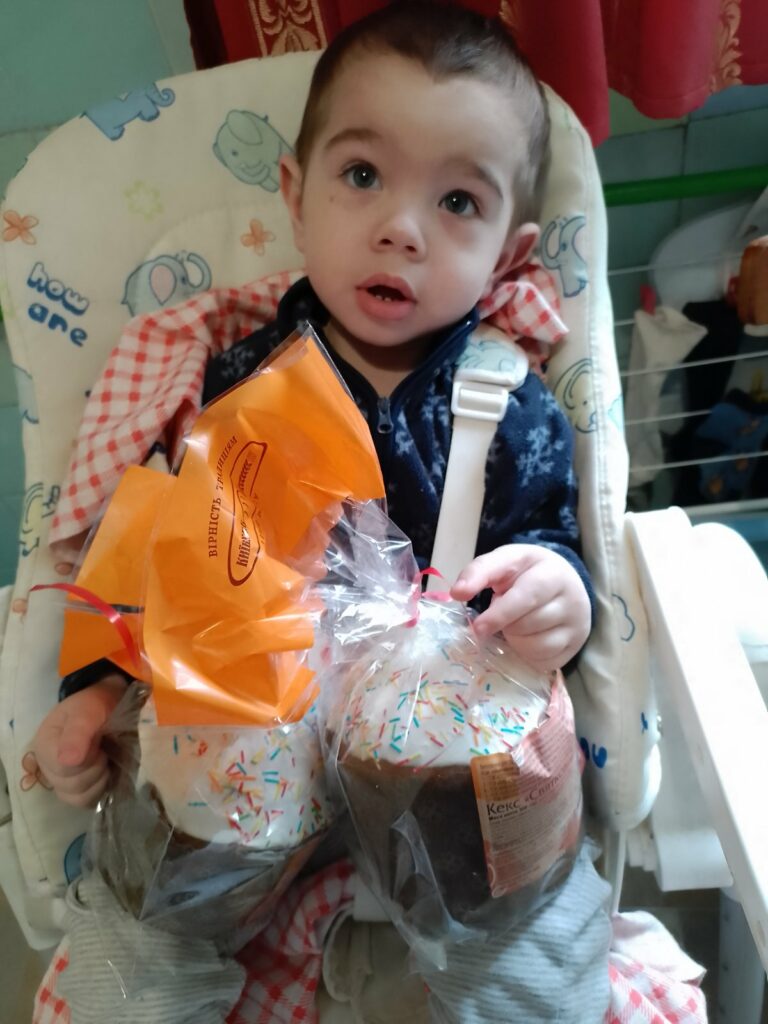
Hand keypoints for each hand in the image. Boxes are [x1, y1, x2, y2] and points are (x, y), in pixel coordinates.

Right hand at [33, 675, 127, 806]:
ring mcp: (61, 781)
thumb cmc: (95, 706)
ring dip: (99, 781)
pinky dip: (100, 790)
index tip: (97, 742)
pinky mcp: (76, 790)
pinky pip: (86, 802)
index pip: (62, 768)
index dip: (86, 759)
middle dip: (94, 768)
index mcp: (44, 745)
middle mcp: (47, 767)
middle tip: (104, 750)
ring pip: (77, 798)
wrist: (107, 707)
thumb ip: (78, 732)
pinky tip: (106, 773)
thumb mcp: (87, 710)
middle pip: (69, 786)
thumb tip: (67, 761)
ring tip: (105, 761)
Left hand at [451, 544, 590, 670]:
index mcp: (551, 571)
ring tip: (515, 624)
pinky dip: (527, 653)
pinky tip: (527, 637)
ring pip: (536, 645)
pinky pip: (544, 660)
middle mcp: (571, 597)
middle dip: (504, 625)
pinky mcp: (575, 645)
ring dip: (515, 639)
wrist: (564, 582)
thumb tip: (457, 592)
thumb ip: (479, 571)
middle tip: (496, 618)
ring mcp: (577, 623)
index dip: (499, 614)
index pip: (525, 596)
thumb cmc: (527, 573)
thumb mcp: (505, 562)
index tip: (477, 627)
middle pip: (528, 624)